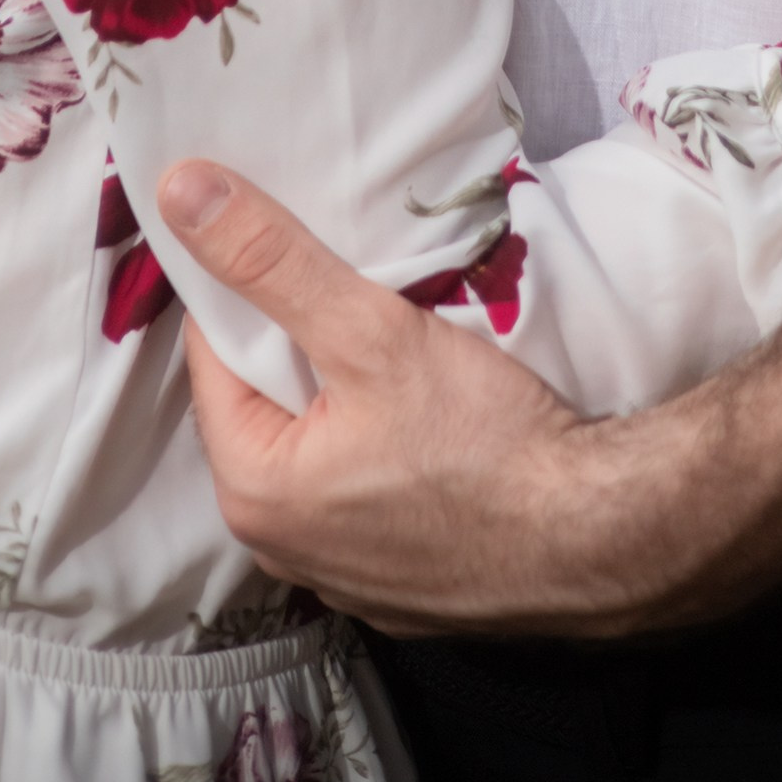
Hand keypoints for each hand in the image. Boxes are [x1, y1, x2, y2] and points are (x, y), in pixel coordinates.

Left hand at [161, 160, 664, 636]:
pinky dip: (384, 455)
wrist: (599, 538)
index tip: (291, 244)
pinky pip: (365, 498)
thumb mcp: (370, 330)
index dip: (249, 290)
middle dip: (299, 346)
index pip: (213, 357)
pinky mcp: (401, 587)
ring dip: (344, 400)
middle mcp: (281, 549)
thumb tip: (182, 194)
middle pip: (266, 407)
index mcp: (252, 491)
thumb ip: (272, 260)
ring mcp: (344, 579)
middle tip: (355, 291)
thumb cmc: (484, 441)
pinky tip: (431, 424)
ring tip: (396, 350)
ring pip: (319, 452)